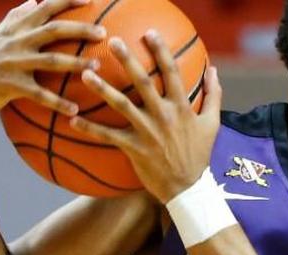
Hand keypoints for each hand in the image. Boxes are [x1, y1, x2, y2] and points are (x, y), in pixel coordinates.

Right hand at [0, 0, 104, 120]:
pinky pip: (39, 94)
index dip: (67, 1)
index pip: (44, 8)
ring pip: (51, 61)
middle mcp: (15, 42)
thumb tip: (33, 1)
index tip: (91, 0)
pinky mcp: (10, 85)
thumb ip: (16, 18)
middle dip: (80, 29)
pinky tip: (75, 110)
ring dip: (76, 64)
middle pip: (54, 30)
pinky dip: (58, 102)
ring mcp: (12, 63)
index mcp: (15, 28)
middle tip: (104, 33)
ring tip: (97, 68)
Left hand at [69, 31, 221, 202]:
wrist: (189, 188)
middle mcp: (164, 116)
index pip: (172, 73)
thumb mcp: (213, 124)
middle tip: (113, 41)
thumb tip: (214, 70)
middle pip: (143, 82)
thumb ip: (213, 95)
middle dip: (128, 60)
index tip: (149, 33)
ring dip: (102, 88)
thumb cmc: (199, 154)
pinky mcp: (134, 149)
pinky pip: (108, 136)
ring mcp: (148, 132)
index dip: (161, 51)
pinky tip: (73, 120)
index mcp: (182, 107)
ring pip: (121, 105)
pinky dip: (90, 129)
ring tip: (85, 73)